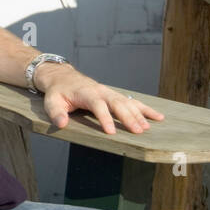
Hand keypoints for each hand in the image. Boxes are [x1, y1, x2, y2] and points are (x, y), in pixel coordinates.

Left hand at [35, 63, 163, 134]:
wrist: (64, 77)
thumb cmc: (58, 92)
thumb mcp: (51, 102)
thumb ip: (56, 113)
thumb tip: (61, 124)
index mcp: (87, 93)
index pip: (98, 106)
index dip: (105, 118)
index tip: (111, 132)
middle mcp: (102, 91)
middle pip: (118, 104)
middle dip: (129, 118)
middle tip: (138, 131)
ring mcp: (110, 93)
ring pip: (128, 103)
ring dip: (139, 115)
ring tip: (148, 127)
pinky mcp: (115, 96)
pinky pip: (132, 102)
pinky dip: (145, 109)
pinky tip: (158, 117)